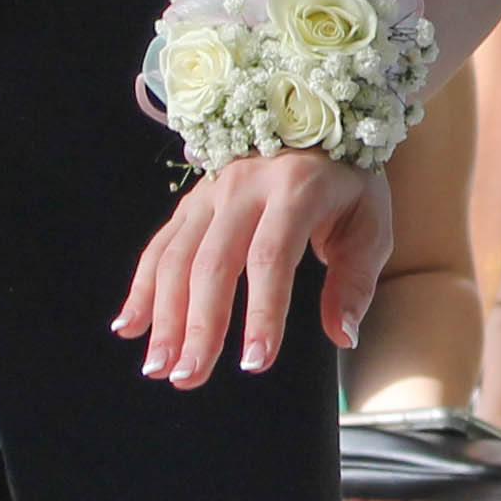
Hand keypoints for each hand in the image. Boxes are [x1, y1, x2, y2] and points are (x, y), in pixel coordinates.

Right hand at [113, 151, 394, 389]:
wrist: (318, 123)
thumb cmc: (348, 187)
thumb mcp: (371, 227)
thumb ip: (355, 282)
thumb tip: (343, 335)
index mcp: (296, 189)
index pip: (271, 256)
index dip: (262, 312)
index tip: (255, 362)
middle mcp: (244, 186)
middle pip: (212, 262)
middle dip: (198, 325)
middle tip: (190, 377)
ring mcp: (210, 191)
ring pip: (176, 257)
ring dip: (163, 315)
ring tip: (158, 366)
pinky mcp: (190, 201)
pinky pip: (159, 246)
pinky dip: (141, 288)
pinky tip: (129, 326)